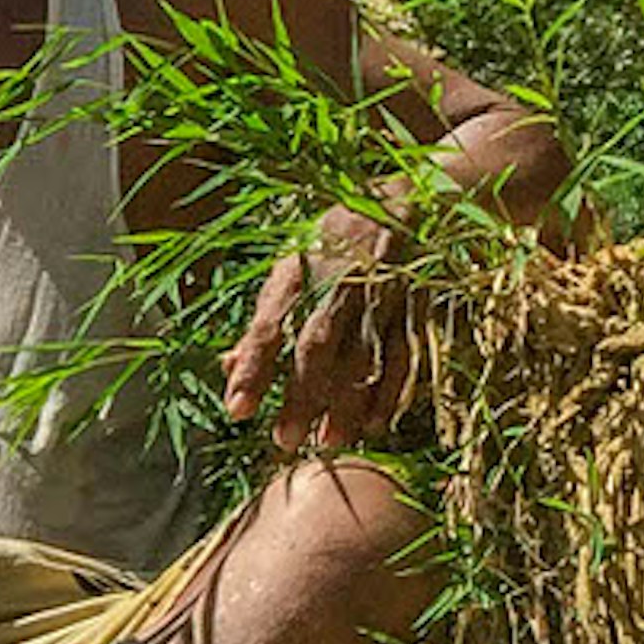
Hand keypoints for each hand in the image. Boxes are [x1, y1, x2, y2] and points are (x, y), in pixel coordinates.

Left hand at [222, 203, 420, 452]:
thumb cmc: (334, 243)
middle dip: (301, 396)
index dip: (253, 370)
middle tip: (285, 440)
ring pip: (363, 356)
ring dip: (346, 403)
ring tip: (329, 441)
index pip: (269, 326)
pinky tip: (375, 423)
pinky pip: (404, 354)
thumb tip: (229, 367)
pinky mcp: (414, 306)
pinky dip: (391, 391)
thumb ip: (263, 322)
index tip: (237, 410)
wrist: (410, 202)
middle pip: (318, 347)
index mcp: (300, 272)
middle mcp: (339, 284)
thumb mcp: (292, 268)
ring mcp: (381, 296)